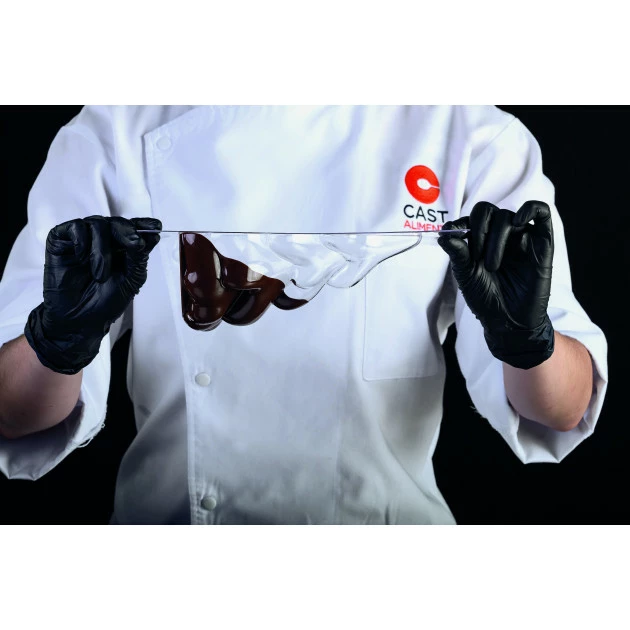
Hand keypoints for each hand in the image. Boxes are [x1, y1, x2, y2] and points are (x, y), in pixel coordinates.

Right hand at [24, 216, 161, 373]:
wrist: (79, 320)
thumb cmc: (105, 302)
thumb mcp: (131, 280)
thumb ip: (140, 257)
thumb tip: (152, 235)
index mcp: (123, 248)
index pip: (135, 227)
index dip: (145, 224)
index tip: (156, 225)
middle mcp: (104, 240)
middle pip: (117, 222)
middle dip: (128, 232)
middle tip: (134, 245)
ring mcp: (83, 239)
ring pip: (97, 223)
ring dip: (102, 250)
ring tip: (100, 274)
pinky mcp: (62, 240)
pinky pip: (75, 227)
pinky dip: (82, 241)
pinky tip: (81, 258)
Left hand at [437, 200, 554, 368]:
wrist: (508, 321)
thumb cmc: (486, 298)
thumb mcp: (466, 275)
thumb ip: (457, 253)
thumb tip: (444, 232)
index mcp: (481, 240)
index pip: (471, 218)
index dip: (461, 224)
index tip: (452, 237)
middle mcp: (500, 235)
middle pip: (488, 211)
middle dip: (478, 230)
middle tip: (475, 256)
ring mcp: (521, 237)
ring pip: (507, 217)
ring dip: (496, 239)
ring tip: (491, 266)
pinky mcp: (541, 242)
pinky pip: (541, 213)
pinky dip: (529, 209)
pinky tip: (518, 221)